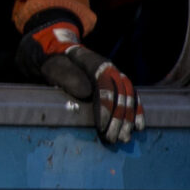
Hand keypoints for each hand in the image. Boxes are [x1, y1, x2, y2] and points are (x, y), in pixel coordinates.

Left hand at [20, 15, 142, 144]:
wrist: (54, 50)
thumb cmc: (52, 60)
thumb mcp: (53, 65)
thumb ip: (67, 76)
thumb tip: (87, 92)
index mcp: (93, 62)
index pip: (105, 85)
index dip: (106, 107)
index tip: (102, 127)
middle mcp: (108, 68)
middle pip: (120, 93)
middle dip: (118, 118)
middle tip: (113, 138)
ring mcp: (113, 75)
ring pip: (128, 96)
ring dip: (128, 118)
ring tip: (124, 138)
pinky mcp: (114, 84)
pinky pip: (130, 96)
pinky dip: (135, 111)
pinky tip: (137, 126)